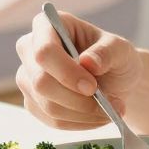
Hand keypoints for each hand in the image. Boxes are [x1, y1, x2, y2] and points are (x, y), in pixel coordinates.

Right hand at [14, 9, 141, 129]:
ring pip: (47, 106)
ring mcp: (28, 78)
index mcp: (47, 25)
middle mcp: (29, 50)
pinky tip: (97, 116)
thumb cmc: (114, 56)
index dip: (66, 72)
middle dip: (77, 99)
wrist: (114, 79)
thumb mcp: (120, 49)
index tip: (92, 87)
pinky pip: (52, 121)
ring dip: (83, 114)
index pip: (44, 51)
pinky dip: (79, 123)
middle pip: (41, 83)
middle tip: (109, 104)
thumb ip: (107, 52)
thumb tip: (88, 62)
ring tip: (110, 110)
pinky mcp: (33, 102)